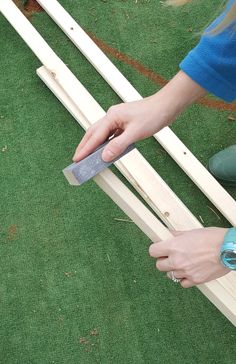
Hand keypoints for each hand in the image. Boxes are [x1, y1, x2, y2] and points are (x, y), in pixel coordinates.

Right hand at [73, 71, 205, 162]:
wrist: (167, 105)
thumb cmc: (153, 115)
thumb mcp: (135, 133)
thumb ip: (118, 145)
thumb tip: (104, 157)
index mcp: (112, 116)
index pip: (95, 136)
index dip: (85, 149)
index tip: (76, 159)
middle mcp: (112, 116)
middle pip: (94, 133)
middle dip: (85, 146)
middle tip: (77, 159)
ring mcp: (118, 119)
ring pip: (102, 134)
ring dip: (94, 145)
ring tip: (87, 156)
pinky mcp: (125, 123)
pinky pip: (111, 134)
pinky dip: (106, 143)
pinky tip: (105, 150)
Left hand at [149, 227, 229, 287]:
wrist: (229, 249)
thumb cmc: (212, 238)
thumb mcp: (192, 232)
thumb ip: (177, 235)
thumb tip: (169, 234)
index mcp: (174, 246)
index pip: (153, 251)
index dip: (156, 250)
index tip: (160, 249)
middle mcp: (177, 260)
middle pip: (159, 266)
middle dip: (164, 261)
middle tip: (171, 257)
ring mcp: (186, 272)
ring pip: (171, 275)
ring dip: (175, 270)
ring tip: (184, 263)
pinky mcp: (195, 280)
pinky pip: (183, 283)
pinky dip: (184, 279)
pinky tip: (190, 272)